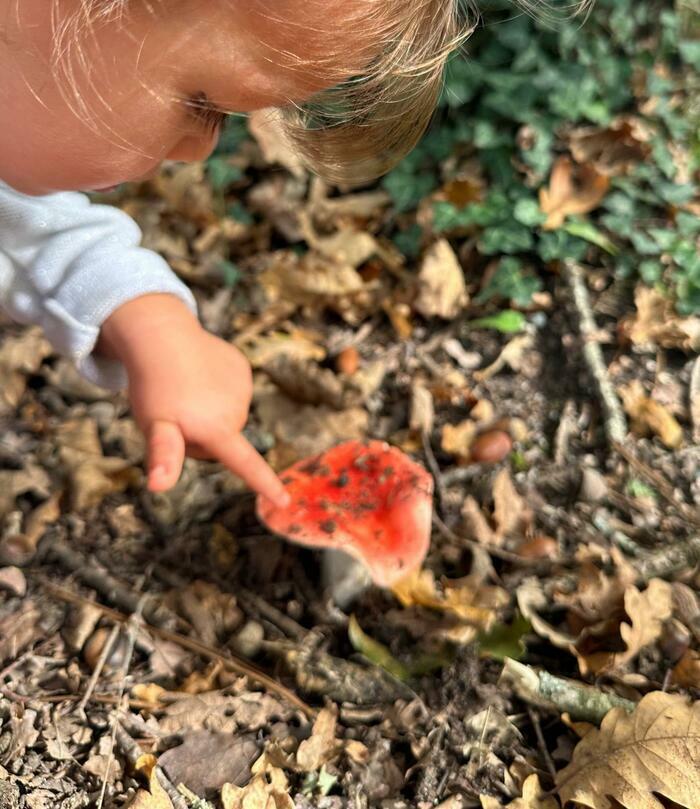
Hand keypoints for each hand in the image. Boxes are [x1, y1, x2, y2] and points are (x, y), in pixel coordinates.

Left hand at [98, 294, 288, 506]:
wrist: (160, 334)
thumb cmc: (153, 386)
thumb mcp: (154, 425)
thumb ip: (165, 456)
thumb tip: (158, 486)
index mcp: (217, 429)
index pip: (245, 464)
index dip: (265, 483)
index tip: (284, 503)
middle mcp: (237, 410)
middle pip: (223, 441)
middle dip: (202, 435)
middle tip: (176, 415)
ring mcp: (243, 387)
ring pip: (226, 418)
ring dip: (207, 411)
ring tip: (185, 392)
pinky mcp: (241, 369)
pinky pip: (229, 394)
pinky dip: (214, 389)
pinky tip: (197, 375)